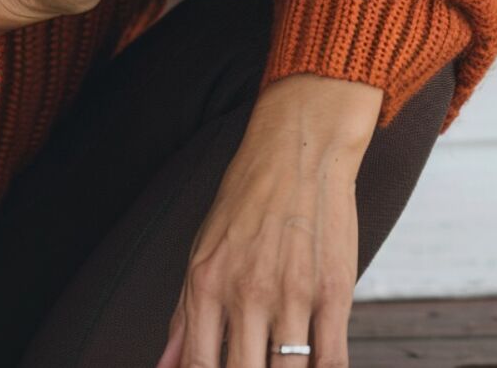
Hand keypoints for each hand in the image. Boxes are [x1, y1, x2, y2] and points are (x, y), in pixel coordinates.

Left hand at [156, 75, 381, 367]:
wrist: (297, 150)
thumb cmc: (246, 199)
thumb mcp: (202, 249)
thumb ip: (184, 315)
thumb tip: (164, 366)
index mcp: (207, 282)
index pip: (199, 366)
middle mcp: (246, 292)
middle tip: (250, 367)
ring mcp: (291, 295)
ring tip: (280, 367)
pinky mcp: (332, 294)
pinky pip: (331, 363)